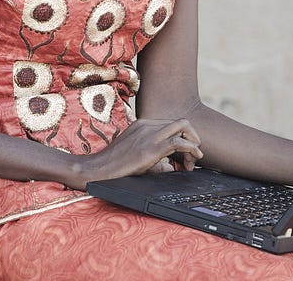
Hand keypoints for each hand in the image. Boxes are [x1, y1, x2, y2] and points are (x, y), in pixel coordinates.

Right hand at [78, 118, 202, 188]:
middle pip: (182, 122)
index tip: (185, 155)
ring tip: (192, 161)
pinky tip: (191, 161)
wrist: (98, 169)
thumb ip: (154, 158)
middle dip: (194, 137)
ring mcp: (150, 134)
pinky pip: (179, 142)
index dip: (185, 137)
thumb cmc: (114, 164)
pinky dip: (191, 149)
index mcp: (144, 124)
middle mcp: (148, 125)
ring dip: (194, 142)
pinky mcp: (151, 148)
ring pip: (184, 126)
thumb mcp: (136, 155)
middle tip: (192, 157)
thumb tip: (169, 167)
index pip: (173, 124)